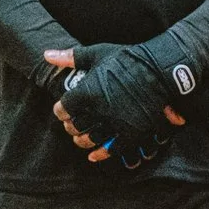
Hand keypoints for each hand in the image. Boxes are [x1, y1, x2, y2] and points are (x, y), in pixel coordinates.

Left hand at [44, 48, 185, 163]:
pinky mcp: (131, 132)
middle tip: (73, 125)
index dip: (61, 111)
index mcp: (86, 92)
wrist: (161, 68)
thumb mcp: (97, 53)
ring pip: (91, 139)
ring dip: (83, 141)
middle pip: (76, 126)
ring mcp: (115, 123)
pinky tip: (95, 155)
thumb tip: (47, 54)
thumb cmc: (129, 59)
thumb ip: (71, 57)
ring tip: (82, 139)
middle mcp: (98, 110)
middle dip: (71, 126)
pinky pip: (112, 149)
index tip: (63, 110)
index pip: (63, 108)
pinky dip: (101, 154)